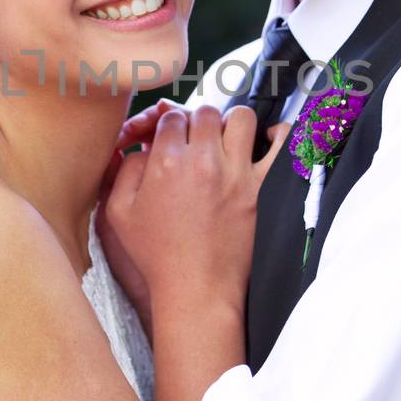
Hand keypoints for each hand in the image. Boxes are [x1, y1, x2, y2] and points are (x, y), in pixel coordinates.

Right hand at [104, 104, 287, 318]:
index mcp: (166, 162)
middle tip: (193, 142)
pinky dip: (278, 135)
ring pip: (240, 118)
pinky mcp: (261, 189)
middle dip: (196, 121)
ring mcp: (237, 174)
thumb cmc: (156, 255)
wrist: (195, 288)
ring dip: (230, 124)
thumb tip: (140, 145)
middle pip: (205, 112)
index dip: (167, 123)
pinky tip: (267, 138)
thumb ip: (125, 170)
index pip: (171, 116)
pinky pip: (281, 146)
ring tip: (223, 143)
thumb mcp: (119, 212)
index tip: (168, 139)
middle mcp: (204, 161)